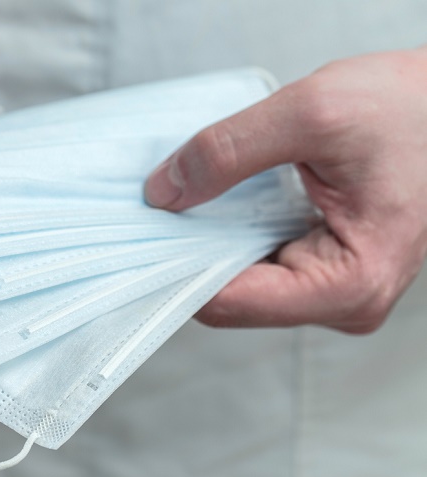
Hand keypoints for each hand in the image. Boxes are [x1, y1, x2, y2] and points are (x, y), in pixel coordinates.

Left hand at [145, 50, 426, 332]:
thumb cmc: (410, 110)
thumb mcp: (312, 113)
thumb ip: (229, 152)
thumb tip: (163, 192)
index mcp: (350, 284)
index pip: (231, 304)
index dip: (176, 272)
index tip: (139, 241)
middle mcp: (343, 302)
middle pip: (232, 300)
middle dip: (189, 257)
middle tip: (155, 212)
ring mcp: (334, 290)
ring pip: (241, 284)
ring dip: (208, 245)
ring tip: (185, 203)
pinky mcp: (325, 269)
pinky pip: (259, 266)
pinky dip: (230, 237)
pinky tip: (215, 208)